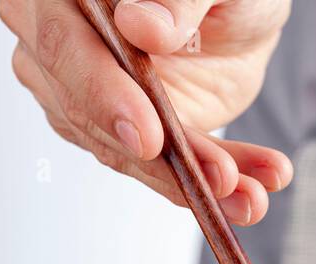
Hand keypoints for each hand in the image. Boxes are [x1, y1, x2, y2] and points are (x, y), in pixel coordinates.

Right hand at [0, 0, 292, 223]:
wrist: (239, 14)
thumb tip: (143, 27)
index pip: (63, 45)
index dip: (103, 94)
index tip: (148, 135)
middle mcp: (61, 42)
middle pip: (88, 114)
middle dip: (160, 159)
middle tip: (221, 176)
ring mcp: (88, 92)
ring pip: (127, 153)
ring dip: (195, 181)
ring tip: (251, 195)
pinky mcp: (127, 130)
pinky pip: (163, 168)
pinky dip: (212, 184)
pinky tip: (254, 191)